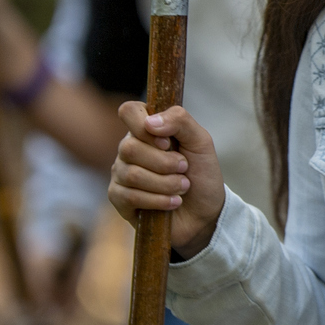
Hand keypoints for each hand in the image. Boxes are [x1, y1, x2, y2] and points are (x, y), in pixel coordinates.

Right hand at [107, 101, 226, 256]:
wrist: (206, 213)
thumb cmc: (201, 174)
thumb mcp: (201, 142)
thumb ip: (180, 121)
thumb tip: (150, 122)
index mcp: (146, 130)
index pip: (129, 111)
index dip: (144, 125)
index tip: (168, 142)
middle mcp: (128, 149)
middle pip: (129, 147)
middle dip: (165, 163)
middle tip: (184, 169)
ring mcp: (121, 174)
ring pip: (132, 174)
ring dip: (166, 183)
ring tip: (182, 187)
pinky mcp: (119, 198)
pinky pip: (130, 196)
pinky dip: (158, 200)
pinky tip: (173, 202)